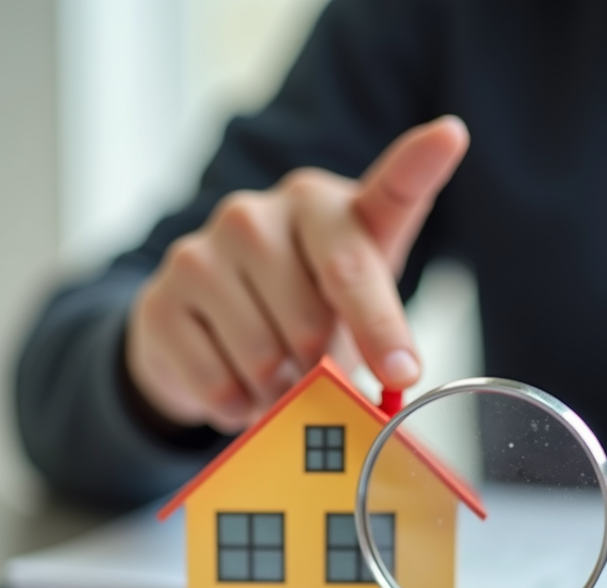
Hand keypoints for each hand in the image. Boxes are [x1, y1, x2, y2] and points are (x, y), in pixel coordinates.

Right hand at [126, 116, 469, 433]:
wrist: (204, 327)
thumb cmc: (300, 311)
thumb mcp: (351, 304)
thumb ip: (379, 325)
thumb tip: (400, 371)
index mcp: (323, 206)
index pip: (374, 220)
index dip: (408, 211)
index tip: (444, 161)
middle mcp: (258, 212)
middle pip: (313, 322)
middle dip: (319, 368)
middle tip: (311, 368)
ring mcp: (203, 249)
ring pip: (263, 359)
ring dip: (276, 393)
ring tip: (272, 376)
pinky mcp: (162, 296)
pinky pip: (217, 383)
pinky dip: (235, 406)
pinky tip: (236, 384)